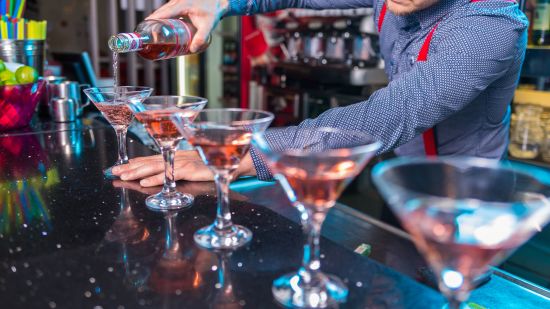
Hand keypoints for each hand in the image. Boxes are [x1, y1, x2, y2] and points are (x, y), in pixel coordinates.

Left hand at [111, 150, 256, 186]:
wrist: (239, 160)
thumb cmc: (221, 163)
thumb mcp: (200, 167)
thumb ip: (186, 169)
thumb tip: (176, 175)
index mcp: (179, 156)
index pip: (153, 157)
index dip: (135, 161)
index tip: (119, 166)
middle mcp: (178, 157)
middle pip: (149, 161)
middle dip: (129, 166)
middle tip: (112, 171)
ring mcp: (184, 163)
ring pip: (155, 166)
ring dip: (136, 171)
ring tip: (121, 175)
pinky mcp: (191, 170)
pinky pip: (170, 174)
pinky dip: (156, 178)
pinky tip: (144, 182)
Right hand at [147, 0, 228, 52]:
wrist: (217, 1)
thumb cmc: (213, 11)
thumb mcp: (207, 26)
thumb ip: (200, 38)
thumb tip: (192, 50)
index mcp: (182, 5)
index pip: (163, 12)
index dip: (153, 20)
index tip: (145, 28)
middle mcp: (177, 1)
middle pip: (160, 12)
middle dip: (152, 23)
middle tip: (147, 35)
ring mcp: (176, 1)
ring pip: (162, 11)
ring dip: (156, 20)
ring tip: (151, 33)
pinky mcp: (178, 4)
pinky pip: (167, 10)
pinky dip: (162, 17)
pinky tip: (160, 27)